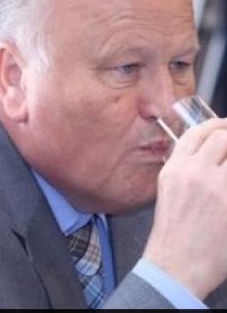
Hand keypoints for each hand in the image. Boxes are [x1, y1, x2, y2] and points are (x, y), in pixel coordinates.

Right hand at [143, 118, 226, 298]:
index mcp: (174, 169)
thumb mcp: (169, 192)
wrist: (176, 264)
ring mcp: (216, 187)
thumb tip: (209, 156)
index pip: (198, 133)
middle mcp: (194, 172)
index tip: (225, 126)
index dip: (217, 125)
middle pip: (223, 138)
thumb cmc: (173, 234)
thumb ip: (186, 170)